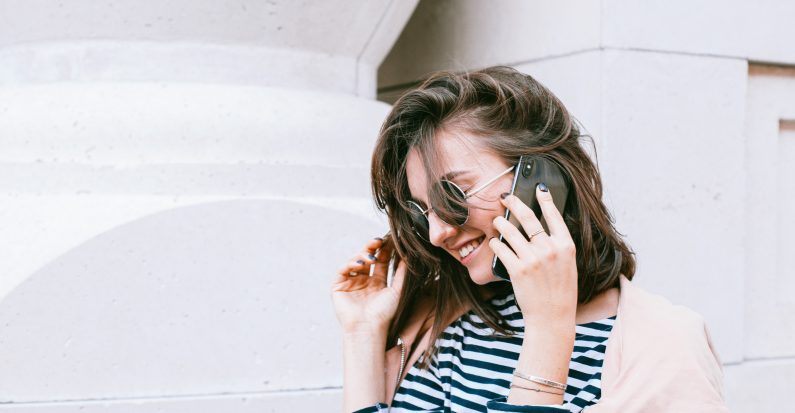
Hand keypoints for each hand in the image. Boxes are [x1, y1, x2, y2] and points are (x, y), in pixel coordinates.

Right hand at [331, 235, 406, 333]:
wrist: (369, 328)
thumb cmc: (384, 314)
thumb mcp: (397, 291)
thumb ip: (402, 273)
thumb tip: (409, 256)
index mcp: (377, 282)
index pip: (381, 260)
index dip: (385, 249)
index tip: (390, 239)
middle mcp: (364, 281)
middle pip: (367, 257)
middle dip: (372, 247)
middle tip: (378, 241)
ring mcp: (351, 282)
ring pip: (355, 261)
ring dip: (362, 255)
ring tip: (371, 258)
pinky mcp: (338, 286)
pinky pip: (343, 269)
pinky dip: (351, 264)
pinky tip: (360, 265)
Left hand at [487, 184, 577, 326]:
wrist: (552, 317)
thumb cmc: (560, 292)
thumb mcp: (567, 265)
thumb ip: (556, 247)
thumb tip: (539, 230)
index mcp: (566, 247)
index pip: (555, 216)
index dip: (546, 200)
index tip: (539, 188)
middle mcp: (550, 249)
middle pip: (528, 218)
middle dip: (515, 203)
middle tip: (506, 197)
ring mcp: (533, 259)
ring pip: (511, 231)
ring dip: (500, 223)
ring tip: (496, 220)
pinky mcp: (518, 269)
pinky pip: (502, 248)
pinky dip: (496, 243)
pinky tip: (494, 242)